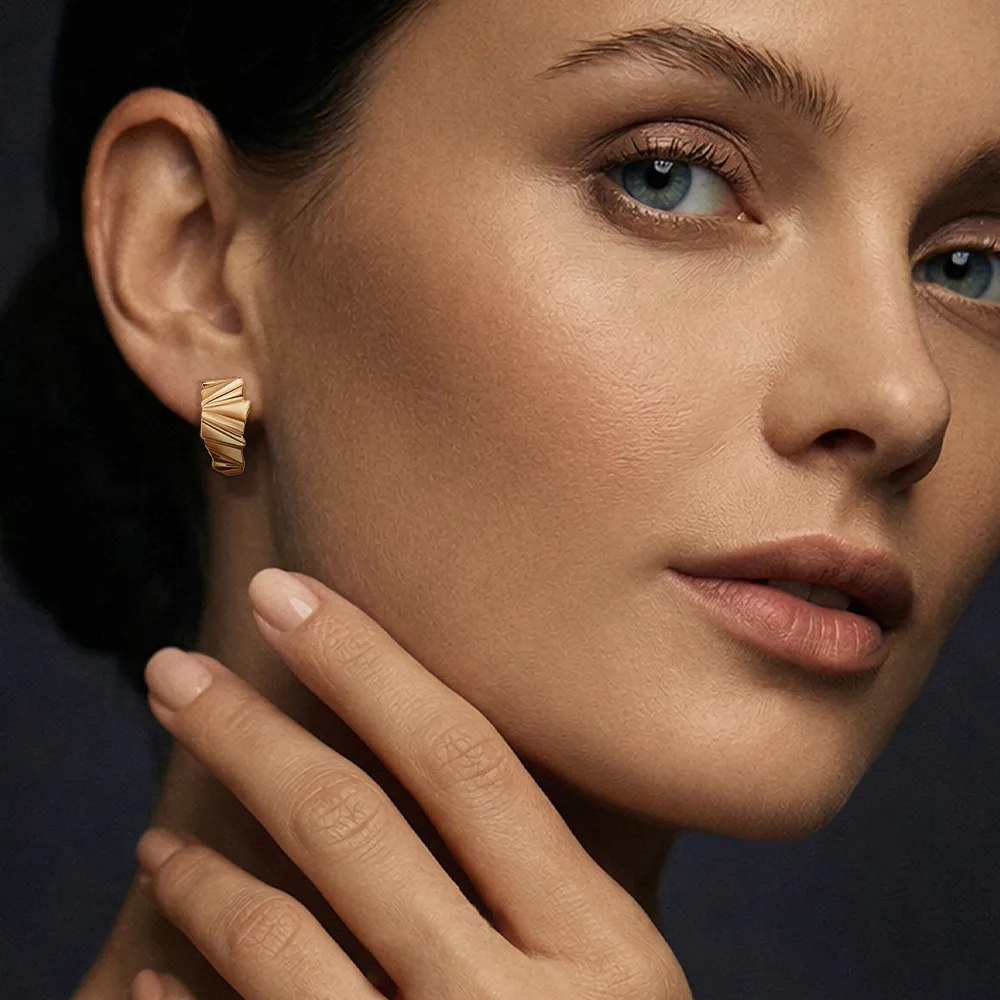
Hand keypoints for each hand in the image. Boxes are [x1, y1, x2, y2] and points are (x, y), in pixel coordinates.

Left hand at [130, 567, 691, 999]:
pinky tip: (155, 970)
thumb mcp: (619, 980)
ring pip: (284, 943)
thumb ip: (551, 886)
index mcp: (605, 945)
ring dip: (203, 873)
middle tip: (171, 673)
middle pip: (355, 828)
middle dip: (251, 733)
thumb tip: (452, 756)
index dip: (369, 663)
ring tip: (154, 837)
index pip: (464, 760)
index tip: (288, 596)